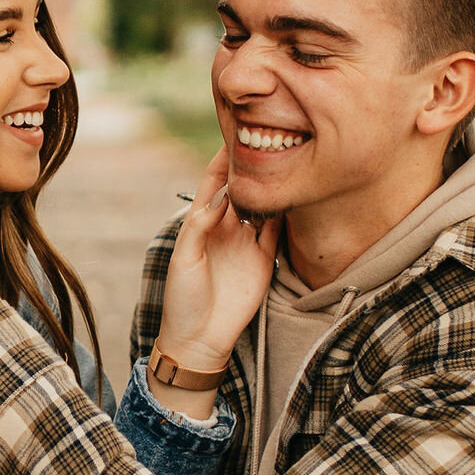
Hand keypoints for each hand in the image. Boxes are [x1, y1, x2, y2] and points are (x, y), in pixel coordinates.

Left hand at [158, 150, 278, 368]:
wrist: (200, 337)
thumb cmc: (183, 298)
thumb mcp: (183, 259)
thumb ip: (199, 227)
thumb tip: (220, 198)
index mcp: (201, 224)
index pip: (213, 184)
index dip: (222, 161)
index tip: (233, 136)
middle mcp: (226, 228)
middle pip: (241, 189)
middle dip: (251, 167)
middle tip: (265, 142)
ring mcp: (246, 243)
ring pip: (263, 206)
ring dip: (270, 188)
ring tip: (282, 163)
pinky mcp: (264, 260)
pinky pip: (277, 231)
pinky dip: (284, 214)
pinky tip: (291, 195)